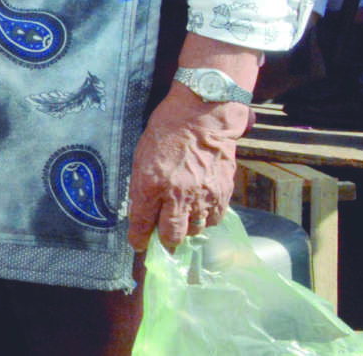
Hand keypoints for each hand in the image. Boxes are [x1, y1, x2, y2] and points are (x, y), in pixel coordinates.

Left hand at [127, 87, 248, 250]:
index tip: (139, 245)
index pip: (142, 223)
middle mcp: (177, 195)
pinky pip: (214, 219)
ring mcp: (203, 195)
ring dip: (187, 229)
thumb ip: (142, 186)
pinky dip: (206, 219)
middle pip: (172, 236)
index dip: (139, 238)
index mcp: (151, 184)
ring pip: (195, 230)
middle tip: (163, 242)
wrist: (202, 116)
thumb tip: (141, 211)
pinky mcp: (223, 193)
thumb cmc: (166, 131)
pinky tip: (201, 209)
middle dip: (166, 242)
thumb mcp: (141, 156)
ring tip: (183, 220)